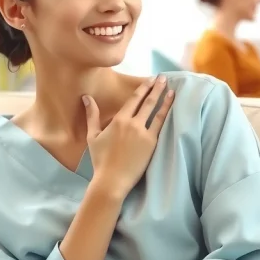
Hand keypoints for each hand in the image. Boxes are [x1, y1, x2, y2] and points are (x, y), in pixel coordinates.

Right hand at [83, 76, 174, 196]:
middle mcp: (132, 124)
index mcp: (119, 120)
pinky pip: (160, 126)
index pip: (134, 99)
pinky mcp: (151, 144)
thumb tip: (86, 98)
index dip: (144, 88)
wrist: (112, 180)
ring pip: (156, 112)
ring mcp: (143, 134)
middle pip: (147, 102)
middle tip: (164, 78)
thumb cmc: (101, 160)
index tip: (151, 79)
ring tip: (172, 90)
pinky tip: (171, 109)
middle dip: (156, 88)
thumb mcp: (92, 136)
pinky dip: (166, 115)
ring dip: (165, 99)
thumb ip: (91, 115)